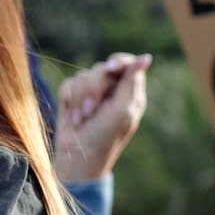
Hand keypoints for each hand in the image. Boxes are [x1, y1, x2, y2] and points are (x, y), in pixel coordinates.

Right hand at [52, 53, 151, 182]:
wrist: (76, 157)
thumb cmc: (104, 137)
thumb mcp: (122, 111)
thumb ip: (131, 83)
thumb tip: (146, 57)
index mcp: (130, 93)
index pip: (127, 64)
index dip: (117, 62)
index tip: (110, 69)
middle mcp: (112, 90)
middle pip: (102, 68)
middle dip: (95, 88)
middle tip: (91, 111)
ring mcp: (92, 93)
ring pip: (83, 75)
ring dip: (81, 99)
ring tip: (83, 120)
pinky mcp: (73, 97)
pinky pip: (69, 84)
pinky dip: (70, 102)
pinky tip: (74, 119)